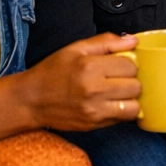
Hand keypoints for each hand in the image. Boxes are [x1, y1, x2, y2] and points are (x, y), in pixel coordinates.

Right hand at [22, 32, 140, 130]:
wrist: (30, 100)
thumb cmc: (52, 72)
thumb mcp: (75, 48)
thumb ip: (106, 42)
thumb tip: (133, 40)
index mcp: (89, 66)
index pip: (131, 66)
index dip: (128, 65)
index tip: (119, 66)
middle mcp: (93, 90)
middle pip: (136, 86)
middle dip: (131, 81)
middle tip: (119, 80)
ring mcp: (94, 110)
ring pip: (134, 107)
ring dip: (130, 99)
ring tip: (118, 94)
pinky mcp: (93, 124)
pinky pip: (122, 120)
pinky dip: (122, 112)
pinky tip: (111, 104)